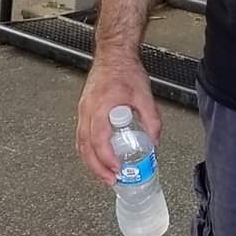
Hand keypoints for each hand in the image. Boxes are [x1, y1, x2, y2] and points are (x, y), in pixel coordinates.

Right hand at [76, 51, 161, 185]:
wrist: (113, 55)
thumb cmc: (125, 71)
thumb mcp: (144, 95)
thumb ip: (152, 119)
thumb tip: (155, 141)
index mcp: (100, 107)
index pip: (99, 140)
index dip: (106, 158)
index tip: (116, 169)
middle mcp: (87, 111)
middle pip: (85, 147)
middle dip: (97, 168)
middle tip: (111, 180)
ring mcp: (82, 111)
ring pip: (80, 144)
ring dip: (91, 162)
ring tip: (105, 175)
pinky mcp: (84, 111)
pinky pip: (81, 136)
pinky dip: (88, 151)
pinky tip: (98, 158)